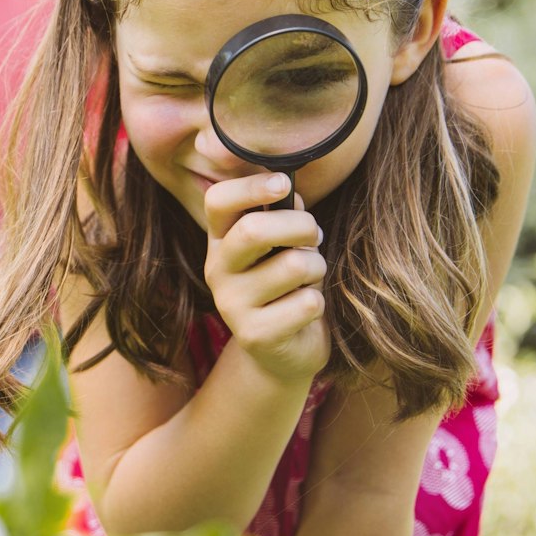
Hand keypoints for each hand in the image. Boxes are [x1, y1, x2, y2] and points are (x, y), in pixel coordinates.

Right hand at [202, 172, 330, 382]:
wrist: (284, 352)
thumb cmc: (287, 286)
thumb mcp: (282, 245)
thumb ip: (281, 215)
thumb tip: (290, 192)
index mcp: (220, 240)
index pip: (218, 201)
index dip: (250, 187)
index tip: (283, 183)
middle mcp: (217, 270)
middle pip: (254, 230)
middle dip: (300, 226)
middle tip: (314, 237)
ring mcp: (231, 305)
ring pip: (292, 265)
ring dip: (316, 267)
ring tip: (310, 278)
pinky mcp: (254, 335)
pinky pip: (307, 303)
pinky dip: (318, 302)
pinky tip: (305, 310)